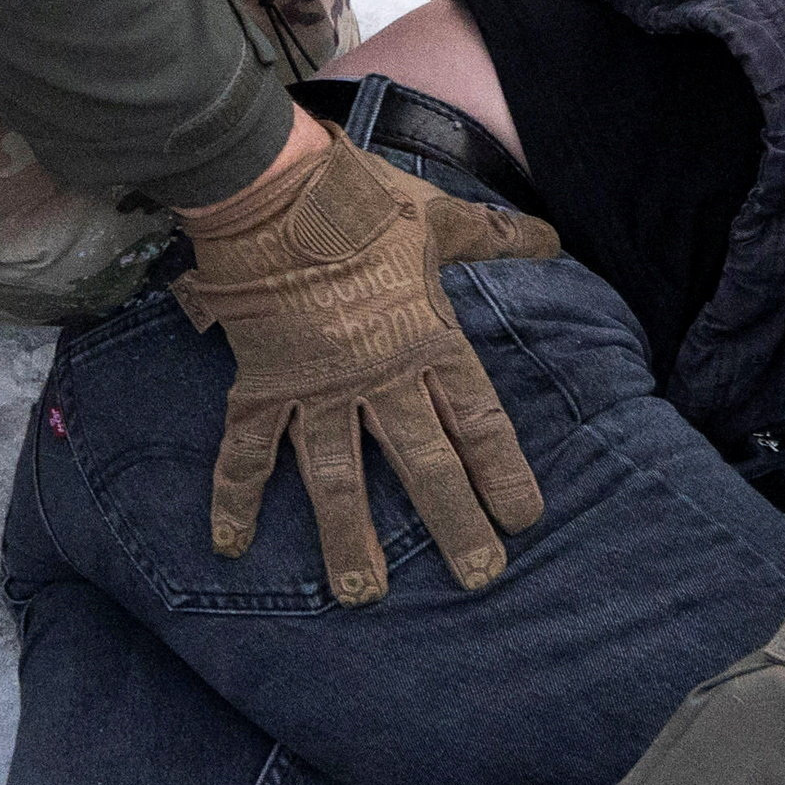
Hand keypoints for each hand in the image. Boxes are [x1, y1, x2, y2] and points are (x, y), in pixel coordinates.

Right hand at [172, 121, 564, 604]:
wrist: (272, 190)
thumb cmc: (359, 201)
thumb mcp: (438, 217)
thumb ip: (496, 238)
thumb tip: (553, 237)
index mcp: (427, 340)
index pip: (478, 422)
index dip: (503, 473)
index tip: (524, 519)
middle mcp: (377, 377)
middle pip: (424, 464)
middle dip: (453, 525)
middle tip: (478, 577)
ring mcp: (316, 388)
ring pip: (338, 477)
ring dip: (349, 537)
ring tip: (363, 594)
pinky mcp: (262, 386)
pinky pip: (248, 452)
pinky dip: (234, 497)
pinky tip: (230, 546)